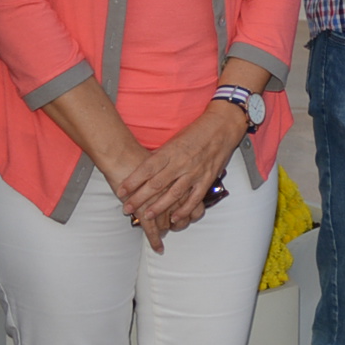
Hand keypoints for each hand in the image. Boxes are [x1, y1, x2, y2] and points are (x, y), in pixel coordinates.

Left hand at [111, 107, 242, 252]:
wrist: (222, 126)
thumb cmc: (196, 132)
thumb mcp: (174, 140)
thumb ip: (162, 156)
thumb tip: (144, 169)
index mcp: (170, 151)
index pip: (147, 168)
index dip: (133, 181)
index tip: (121, 191)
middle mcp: (181, 162)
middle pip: (156, 184)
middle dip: (140, 198)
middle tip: (127, 208)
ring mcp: (195, 172)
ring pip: (174, 193)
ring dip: (159, 207)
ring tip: (147, 216)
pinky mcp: (207, 179)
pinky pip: (195, 198)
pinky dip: (185, 209)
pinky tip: (175, 218)